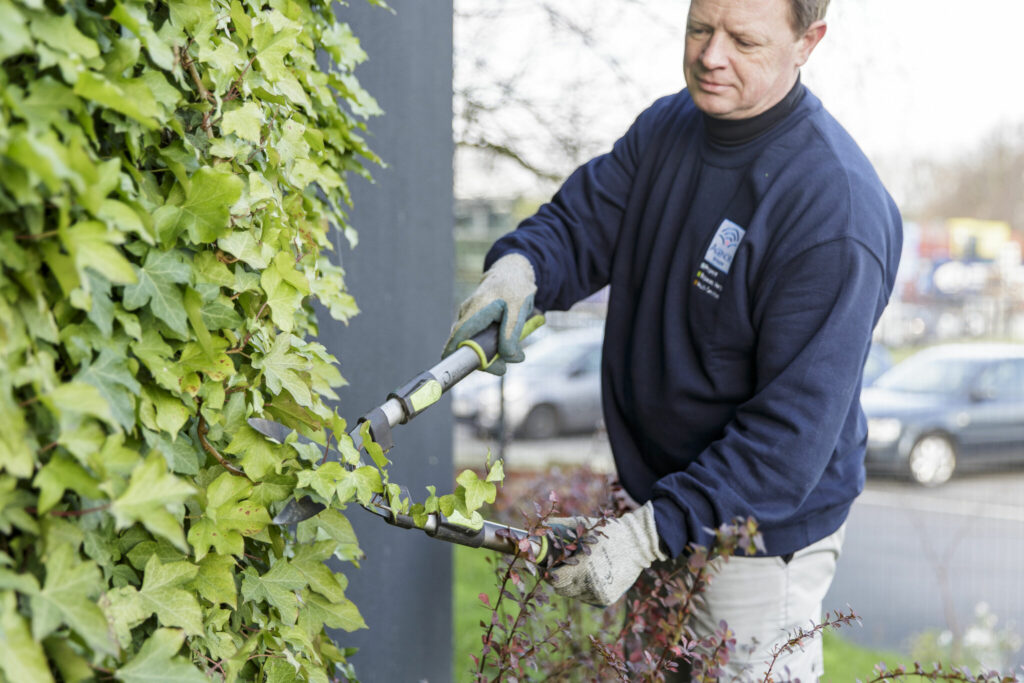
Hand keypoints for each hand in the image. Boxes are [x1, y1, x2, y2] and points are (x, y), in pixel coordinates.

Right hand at [442, 253, 535, 374]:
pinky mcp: (475, 320)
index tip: (453, 365)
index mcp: (477, 308)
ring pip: (475, 342)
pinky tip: (509, 346)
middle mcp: (468, 312)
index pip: (459, 333)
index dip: (453, 350)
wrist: (513, 272)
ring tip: (515, 354)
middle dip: (484, 359)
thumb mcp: (519, 310)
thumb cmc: (515, 289)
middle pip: (466, 342)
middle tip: (503, 367)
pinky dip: (493, 345)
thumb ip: (512, 334)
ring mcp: (470, 315)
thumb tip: (507, 356)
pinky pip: (479, 337)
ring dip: (492, 353)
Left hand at [547, 501, 666, 606]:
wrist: (637, 544)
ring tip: (581, 569)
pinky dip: (585, 589)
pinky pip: (586, 597)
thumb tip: (540, 526)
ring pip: (574, 594)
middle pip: (562, 590)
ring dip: (573, 584)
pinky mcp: (607, 598)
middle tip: (565, 567)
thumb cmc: (607, 532)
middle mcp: (590, 583)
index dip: (550, 573)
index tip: (552, 565)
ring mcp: (599, 593)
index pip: (555, 580)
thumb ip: (559, 526)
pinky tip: (592, 575)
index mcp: (582, 566)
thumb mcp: (582, 524)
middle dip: (560, 579)